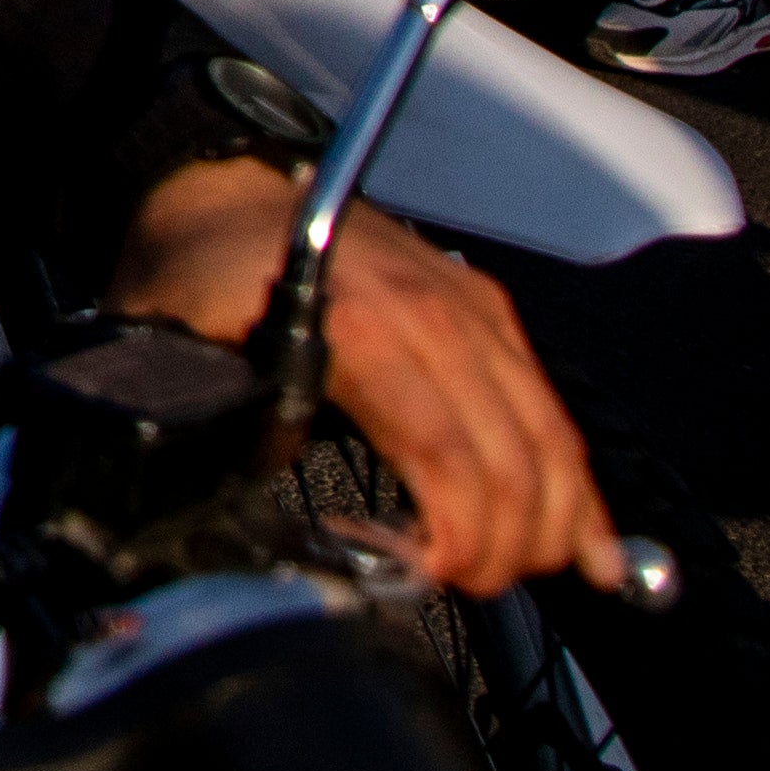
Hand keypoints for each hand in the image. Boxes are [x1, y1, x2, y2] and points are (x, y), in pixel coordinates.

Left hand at [110, 158, 617, 596]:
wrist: (224, 185)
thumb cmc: (200, 266)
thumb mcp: (176, 340)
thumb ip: (214, 420)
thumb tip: (245, 503)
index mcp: (362, 325)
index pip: (447, 455)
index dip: (454, 536)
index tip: (425, 576)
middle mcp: (434, 312)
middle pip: (512, 460)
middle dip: (500, 548)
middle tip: (460, 585)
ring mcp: (471, 307)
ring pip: (549, 439)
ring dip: (545, 527)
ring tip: (507, 573)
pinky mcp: (487, 310)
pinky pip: (551, 409)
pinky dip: (575, 486)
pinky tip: (593, 549)